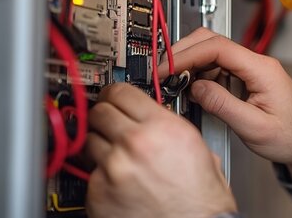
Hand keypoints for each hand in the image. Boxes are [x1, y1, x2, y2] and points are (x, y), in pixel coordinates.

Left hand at [86, 83, 236, 217]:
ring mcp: (114, 168)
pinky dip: (101, 174)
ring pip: (90, 139)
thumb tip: (153, 118)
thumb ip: (169, 127)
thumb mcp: (198, 149)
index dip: (116, 93)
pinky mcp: (98, 192)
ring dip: (100, 144)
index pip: (122, 92)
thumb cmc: (201, 199)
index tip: (113, 95)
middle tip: (110, 121)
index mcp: (164, 128)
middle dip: (104, 114)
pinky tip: (118, 181)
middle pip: (100, 111)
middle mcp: (136, 144)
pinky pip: (91, 172)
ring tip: (116, 155)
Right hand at [159, 28, 291, 181]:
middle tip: (163, 72)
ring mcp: (252, 70)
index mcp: (262, 69)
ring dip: (190, 66)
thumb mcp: (254, 127)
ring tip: (173, 84)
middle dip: (184, 53)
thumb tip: (196, 88)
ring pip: (213, 54)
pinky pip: (218, 69)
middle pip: (213, 42)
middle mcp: (257, 64)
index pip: (218, 48)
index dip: (187, 55)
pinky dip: (200, 76)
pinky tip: (191, 90)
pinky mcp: (246, 79)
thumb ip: (223, 105)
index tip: (167, 68)